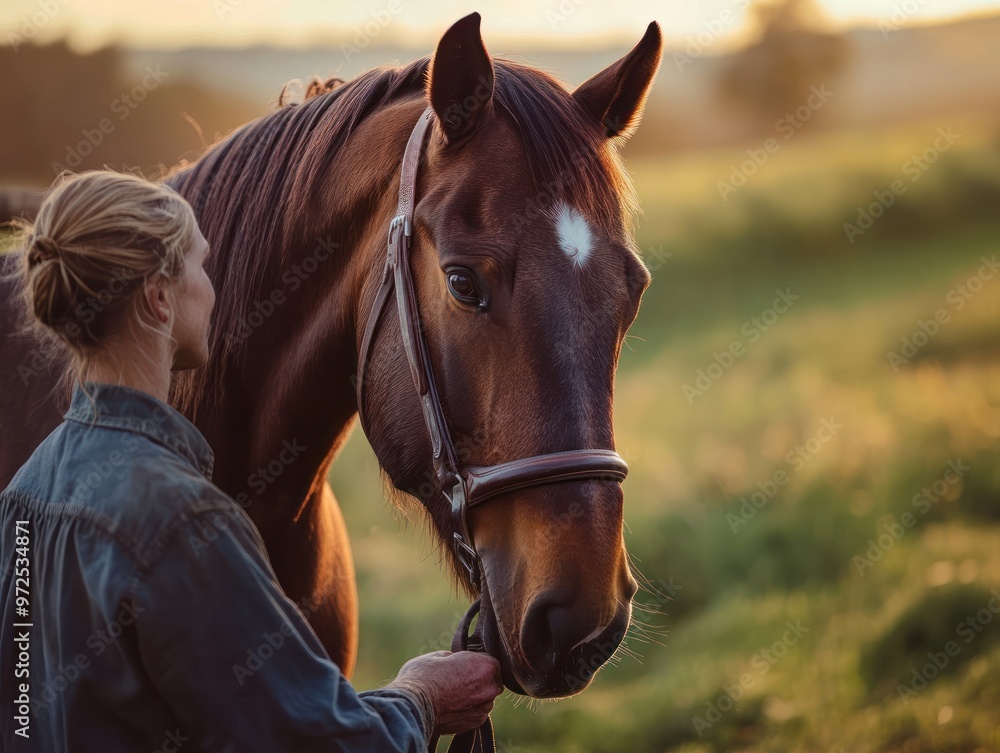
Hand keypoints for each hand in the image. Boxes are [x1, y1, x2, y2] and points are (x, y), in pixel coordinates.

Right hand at [386, 650, 502, 734]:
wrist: (414, 705)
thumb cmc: (424, 675)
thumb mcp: (440, 655)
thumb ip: (457, 658)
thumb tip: (457, 661)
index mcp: (486, 666)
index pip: (490, 661)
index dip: (476, 661)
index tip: (463, 665)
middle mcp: (490, 688)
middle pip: (491, 680)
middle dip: (479, 679)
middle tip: (458, 679)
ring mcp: (484, 707)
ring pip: (485, 698)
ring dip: (475, 695)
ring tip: (453, 694)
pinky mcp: (475, 722)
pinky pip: (477, 711)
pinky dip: (469, 709)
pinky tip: (453, 705)